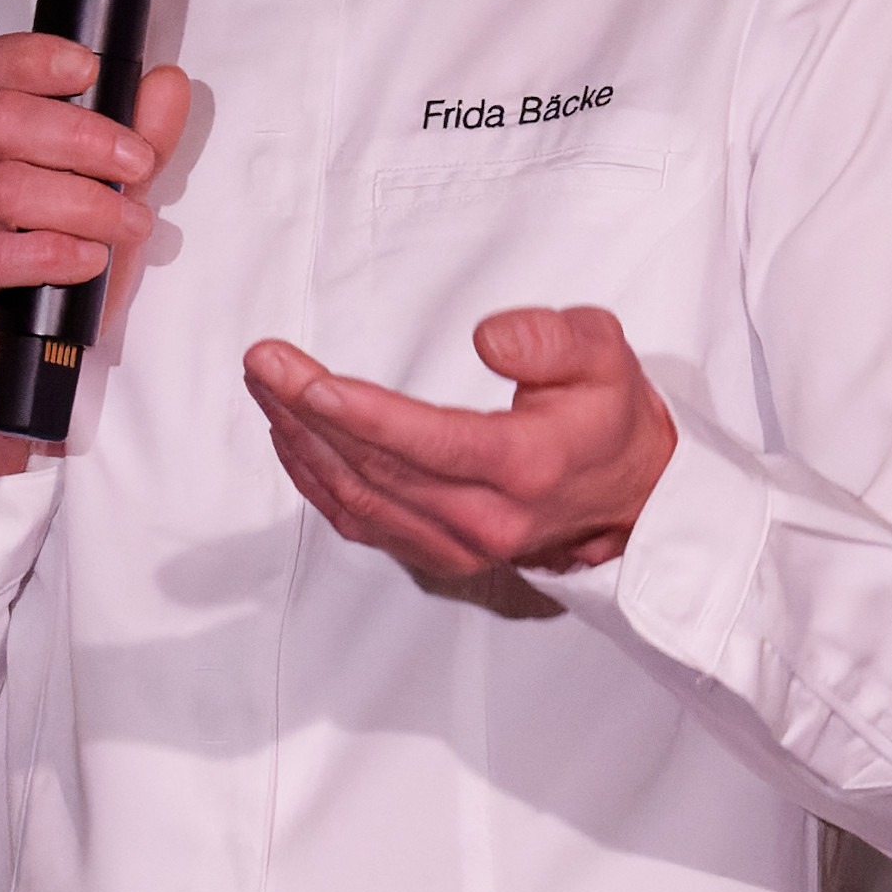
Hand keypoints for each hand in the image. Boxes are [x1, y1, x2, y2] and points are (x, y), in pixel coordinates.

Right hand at [0, 35, 193, 478]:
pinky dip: (49, 253)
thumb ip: (139, 144)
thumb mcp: (114, 207)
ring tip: (125, 227)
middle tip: (136, 170)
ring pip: (2, 188)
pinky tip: (85, 263)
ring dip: (82, 203)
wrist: (11, 381)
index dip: (33, 58)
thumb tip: (166, 84)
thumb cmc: (56, 288)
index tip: (89, 69)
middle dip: (83, 137)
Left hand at [244, 306, 678, 583]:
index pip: (429, 443)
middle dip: (307, 412)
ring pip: (358, 496)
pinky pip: (358, 520)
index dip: (362, 414)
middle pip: (377, 467)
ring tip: (264, 385)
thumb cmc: (606, 415)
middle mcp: (486, 518)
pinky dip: (314, 479)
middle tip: (263, 362)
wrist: (628, 495)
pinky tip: (289, 437)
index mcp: (525, 468)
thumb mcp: (604, 354)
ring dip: (301, 441)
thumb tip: (488, 337)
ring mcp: (456, 545)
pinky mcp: (434, 553)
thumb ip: (551, 339)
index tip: (306, 382)